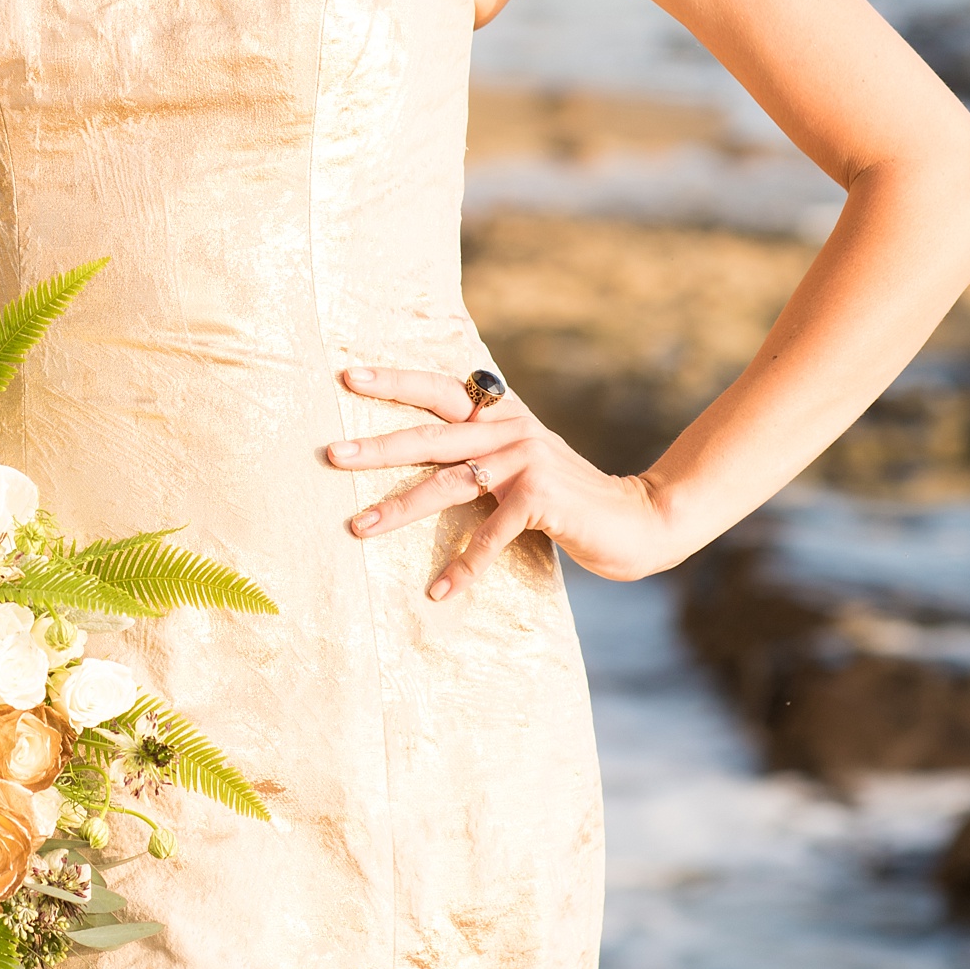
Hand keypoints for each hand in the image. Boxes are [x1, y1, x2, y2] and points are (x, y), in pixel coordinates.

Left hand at [328, 366, 670, 602]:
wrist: (638, 519)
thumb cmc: (568, 498)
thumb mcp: (523, 462)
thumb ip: (483, 451)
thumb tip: (423, 455)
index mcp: (502, 415)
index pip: (440, 389)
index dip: (395, 382)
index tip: (348, 377)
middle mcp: (512, 429)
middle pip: (431, 435)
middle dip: (377, 447)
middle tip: (331, 454)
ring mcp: (527, 460)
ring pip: (450, 484)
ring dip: (400, 509)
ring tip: (358, 527)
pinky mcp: (542, 498)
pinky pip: (490, 535)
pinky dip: (463, 565)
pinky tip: (438, 590)